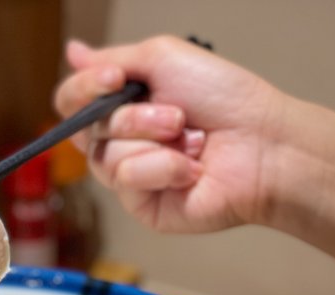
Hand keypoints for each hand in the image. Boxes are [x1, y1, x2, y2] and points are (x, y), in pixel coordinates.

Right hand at [54, 35, 283, 233]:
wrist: (262, 144)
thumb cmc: (225, 98)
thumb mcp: (163, 58)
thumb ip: (112, 59)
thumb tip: (72, 51)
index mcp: (123, 104)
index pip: (72, 100)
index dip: (82, 89)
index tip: (113, 79)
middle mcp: (121, 139)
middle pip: (86, 129)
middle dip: (133, 117)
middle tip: (177, 115)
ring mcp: (129, 173)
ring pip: (104, 157)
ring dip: (152, 141)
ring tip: (191, 142)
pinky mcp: (140, 203)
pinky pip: (127, 180)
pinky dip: (163, 168)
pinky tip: (191, 170)